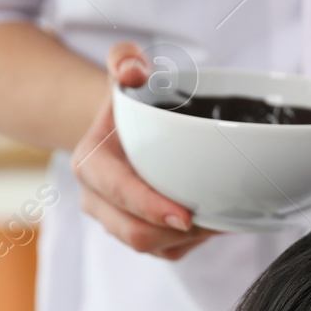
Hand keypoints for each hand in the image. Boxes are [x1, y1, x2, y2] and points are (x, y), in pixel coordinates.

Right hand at [71, 42, 221, 259]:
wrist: (127, 127)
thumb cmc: (131, 100)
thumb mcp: (126, 69)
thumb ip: (125, 59)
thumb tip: (132, 70)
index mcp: (90, 165)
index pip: (119, 194)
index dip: (150, 208)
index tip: (185, 215)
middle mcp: (97, 200)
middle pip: (134, 234)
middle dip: (175, 233)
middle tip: (215, 218)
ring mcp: (117, 221)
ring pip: (154, 247)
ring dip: (189, 239)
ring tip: (221, 215)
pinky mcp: (139, 235)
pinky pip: (169, 252)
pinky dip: (194, 242)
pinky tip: (214, 220)